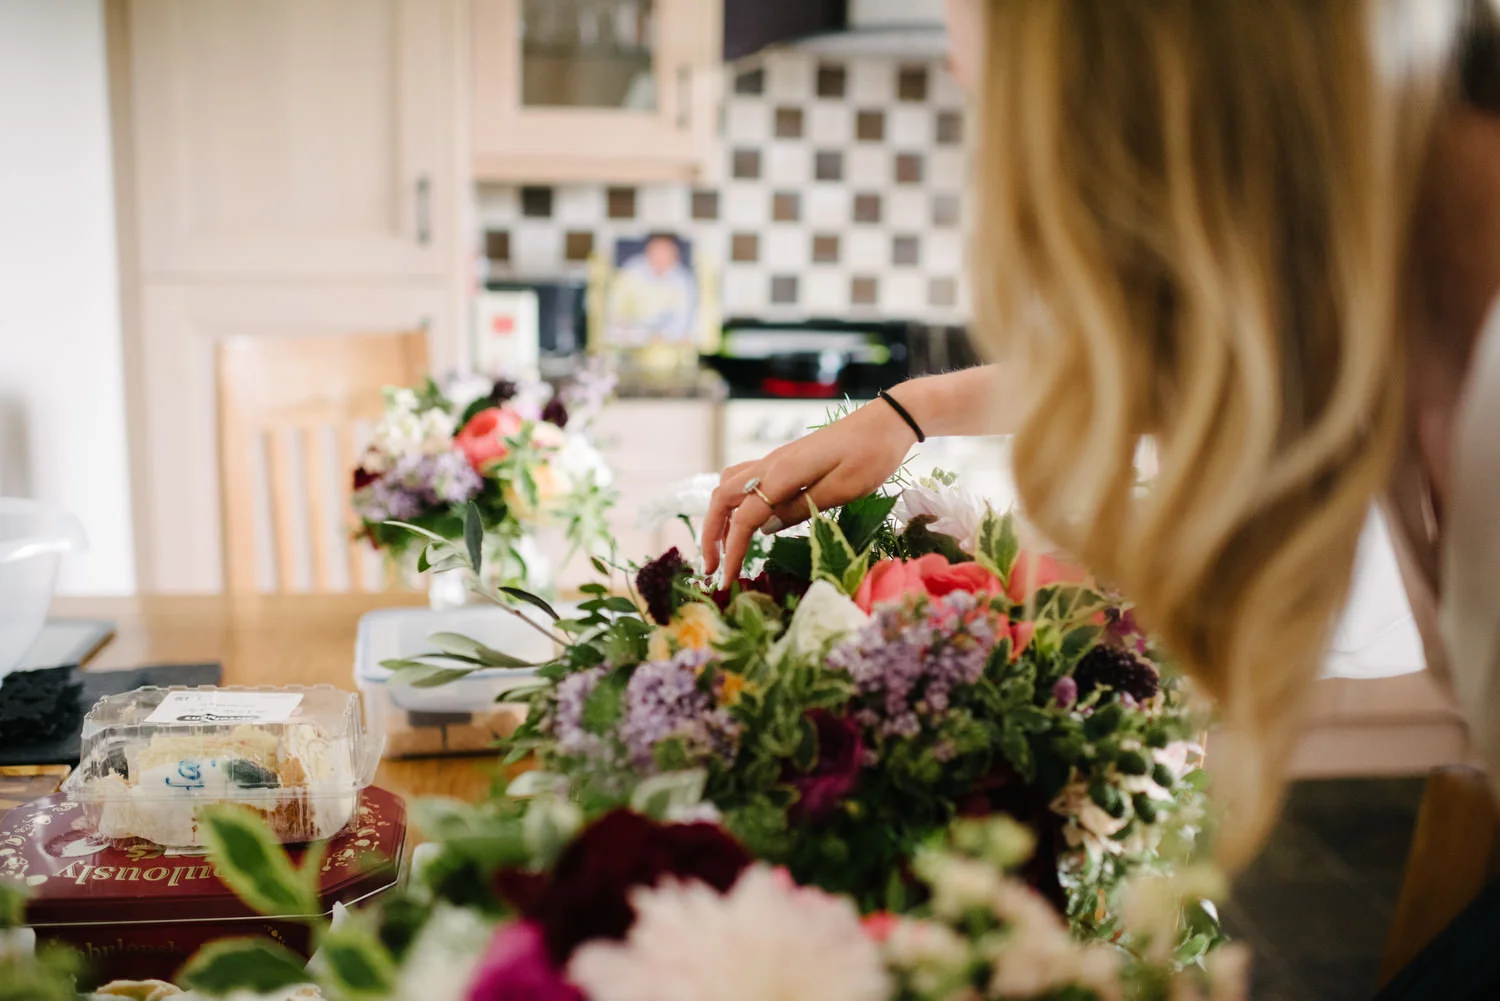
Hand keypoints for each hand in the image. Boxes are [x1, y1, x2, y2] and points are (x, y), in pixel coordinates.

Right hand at [702, 399, 918, 581]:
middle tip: (710, 567)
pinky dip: (734, 503)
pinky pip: (745, 480)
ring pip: (729, 486)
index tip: (725, 579)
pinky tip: (746, 520)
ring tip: (721, 547)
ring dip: (718, 516)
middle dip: (710, 534)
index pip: (744, 518)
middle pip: (722, 498)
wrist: (886, 421)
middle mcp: (771, 464)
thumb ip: (801, 509)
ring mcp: (775, 460)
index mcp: (783, 473)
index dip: (731, 551)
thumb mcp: (843, 490)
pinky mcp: (785, 460)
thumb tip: (765, 529)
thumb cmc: (872, 455)